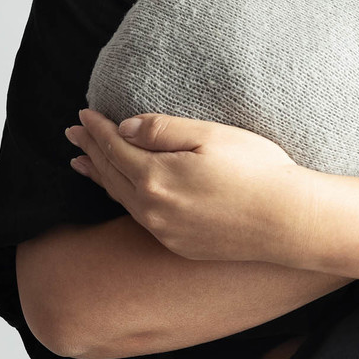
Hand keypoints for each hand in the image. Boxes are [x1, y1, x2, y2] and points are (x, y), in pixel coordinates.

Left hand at [65, 110, 317, 261]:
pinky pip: (140, 218)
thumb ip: (161, 129)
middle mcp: (152, 209)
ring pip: (121, 199)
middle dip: (90, 150)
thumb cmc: (256, 171)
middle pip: (111, 173)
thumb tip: (124, 127)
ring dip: (100, 177)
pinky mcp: (180, 244)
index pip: (115, 147)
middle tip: (72, 134)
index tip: (83, 114)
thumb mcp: (209, 135)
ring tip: (82, 163)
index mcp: (155, 177)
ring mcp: (165, 231)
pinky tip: (125, 193)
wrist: (286, 221)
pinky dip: (123, 199)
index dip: (97, 129)